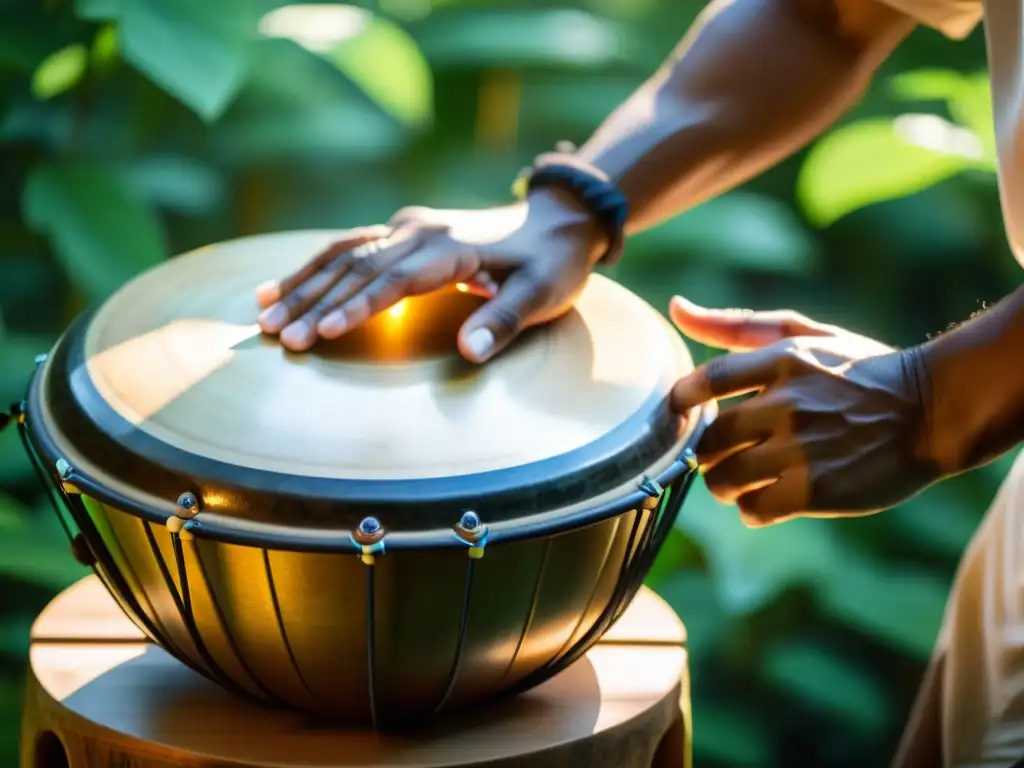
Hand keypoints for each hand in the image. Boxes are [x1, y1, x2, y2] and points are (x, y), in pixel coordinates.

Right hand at [255, 190, 605, 361]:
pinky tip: (281, 286)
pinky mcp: (402, 233)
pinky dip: (313, 267)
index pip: (393, 281)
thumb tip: (469, 351)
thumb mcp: (543, 293)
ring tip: (262, 314)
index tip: (324, 333)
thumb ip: (504, 321)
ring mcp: (407, 228)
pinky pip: (347, 247)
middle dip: (315, 303)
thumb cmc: (553, 263)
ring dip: (303, 284)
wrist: (559, 219)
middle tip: (278, 338)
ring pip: (342, 254)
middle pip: (356, 268)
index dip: (358, 307)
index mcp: (448, 248)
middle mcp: (418, 232)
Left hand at [668, 297, 935, 526]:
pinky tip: (765, 500)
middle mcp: (787, 404)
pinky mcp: (816, 490)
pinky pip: (754, 509)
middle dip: (709, 452)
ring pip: (725, 479)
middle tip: (724, 453)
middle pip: (710, 441)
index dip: (684, 401)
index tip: (685, 412)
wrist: (931, 412)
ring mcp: (802, 449)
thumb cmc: (858, 372)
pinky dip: (751, 510)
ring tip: (741, 479)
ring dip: (724, 484)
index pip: (706, 381)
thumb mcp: (803, 335)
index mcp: (781, 362)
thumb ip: (736, 325)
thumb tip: (675, 308)